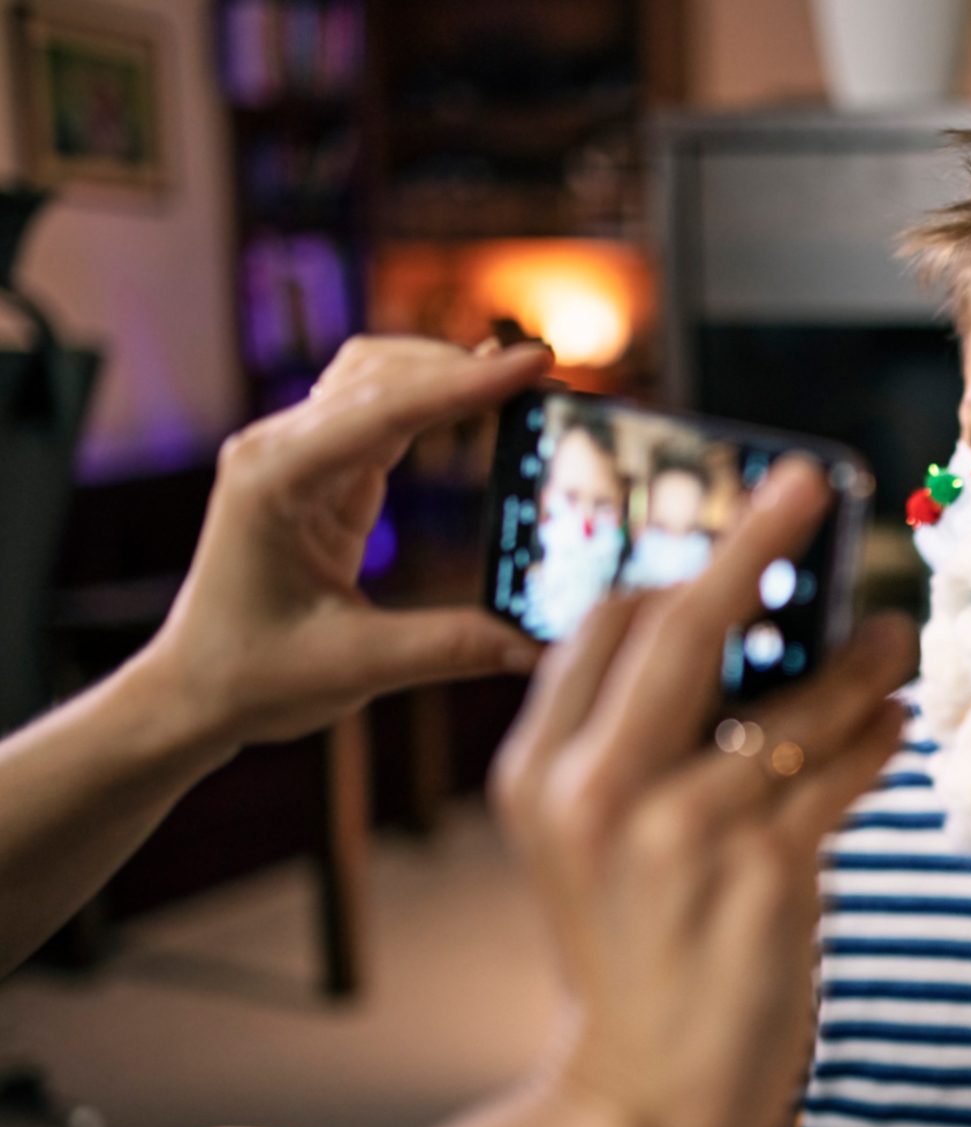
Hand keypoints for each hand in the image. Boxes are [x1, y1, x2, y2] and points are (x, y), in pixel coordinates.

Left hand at [139, 336, 554, 751]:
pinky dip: (429, 398)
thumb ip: (450, 648)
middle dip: (464, 368)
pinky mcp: (313, 472)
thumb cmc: (255, 677)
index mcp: (276, 483)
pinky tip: (476, 402)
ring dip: (443, 371)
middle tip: (544, 372)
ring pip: (375, 378)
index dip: (466, 385)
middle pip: (381, 376)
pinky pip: (376, 412)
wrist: (197, 689)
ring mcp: (290, 455)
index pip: (385, 412)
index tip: (535, 364)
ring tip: (518, 378)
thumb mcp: (358, 668)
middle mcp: (276, 452)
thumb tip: (540, 646)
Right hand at [488, 455, 912, 1126]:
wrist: (639, 1101)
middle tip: (814, 479)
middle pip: (686, 625)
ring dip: (857, 657)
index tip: (741, 544)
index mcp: (538, 772)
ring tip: (893, 640)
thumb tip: (742, 650)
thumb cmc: (630, 963)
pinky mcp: (762, 873)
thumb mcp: (589, 850)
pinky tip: (896, 719)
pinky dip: (877, 733)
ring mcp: (680, 830)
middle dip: (756, 538)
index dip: (682, 574)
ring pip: (792, 701)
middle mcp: (596, 789)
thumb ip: (635, 753)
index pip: (609, 626)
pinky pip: (841, 771)